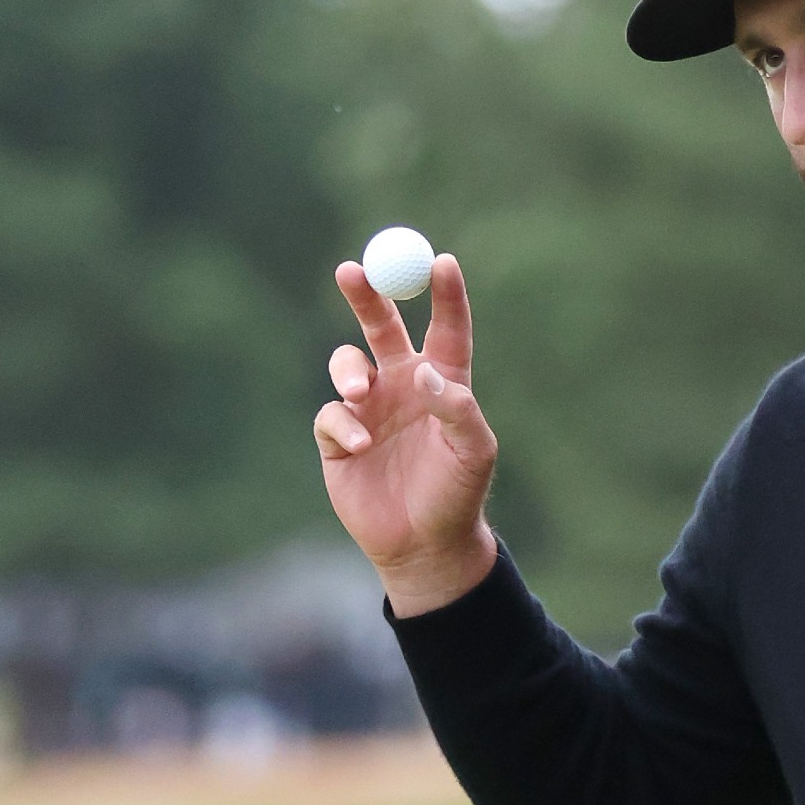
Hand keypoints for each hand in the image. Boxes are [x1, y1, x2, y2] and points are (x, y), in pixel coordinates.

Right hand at [313, 253, 498, 616]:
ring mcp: (369, 409)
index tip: (441, 261)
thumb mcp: (474, 451)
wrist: (424, 543)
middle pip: (381, 326)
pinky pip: (330, 415)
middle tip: (350, 269)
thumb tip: (424, 373)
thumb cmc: (458, 493)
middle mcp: (404, 386)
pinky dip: (343, 425)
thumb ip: (457, 407)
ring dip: (347, 372)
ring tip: (359, 395)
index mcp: (444, 381)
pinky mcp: (339, 439)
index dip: (444, 294)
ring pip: (345, 364)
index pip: (446, 328)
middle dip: (365, 295)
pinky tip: (361, 447)